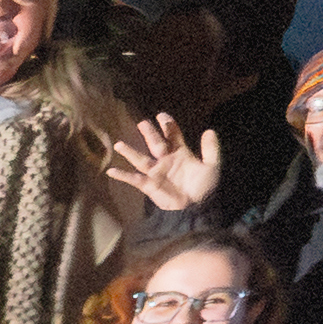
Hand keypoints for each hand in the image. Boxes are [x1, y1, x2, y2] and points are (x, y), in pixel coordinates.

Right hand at [98, 115, 225, 217]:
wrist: (196, 208)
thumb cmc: (203, 188)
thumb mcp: (211, 166)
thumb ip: (211, 149)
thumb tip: (210, 130)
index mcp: (180, 153)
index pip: (172, 135)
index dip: (167, 125)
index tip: (161, 115)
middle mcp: (166, 160)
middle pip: (155, 143)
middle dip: (149, 133)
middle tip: (142, 123)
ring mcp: (156, 172)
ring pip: (140, 159)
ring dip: (130, 151)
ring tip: (118, 143)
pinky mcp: (149, 185)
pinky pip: (134, 179)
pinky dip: (123, 175)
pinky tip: (111, 170)